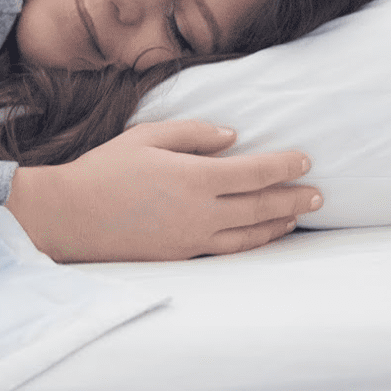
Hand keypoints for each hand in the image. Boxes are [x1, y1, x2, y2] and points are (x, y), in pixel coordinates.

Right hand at [4, 120, 320, 262]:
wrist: (71, 216)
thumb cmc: (106, 169)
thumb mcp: (147, 136)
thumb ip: (194, 133)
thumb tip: (233, 138)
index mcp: (194, 177)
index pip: (253, 172)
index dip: (284, 166)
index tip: (305, 160)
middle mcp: (200, 212)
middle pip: (260, 206)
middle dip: (293, 198)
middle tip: (319, 194)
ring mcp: (192, 239)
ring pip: (249, 234)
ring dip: (278, 223)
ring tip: (299, 215)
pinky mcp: (181, 256)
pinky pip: (228, 250)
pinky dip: (253, 242)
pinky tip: (262, 236)